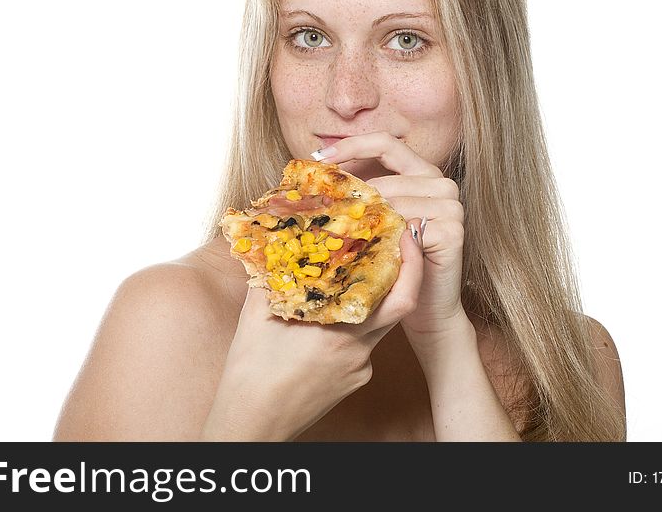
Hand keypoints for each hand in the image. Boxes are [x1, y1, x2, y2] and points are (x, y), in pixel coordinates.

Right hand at [202, 228, 422, 440]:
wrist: (252, 424)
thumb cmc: (250, 373)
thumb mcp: (257, 314)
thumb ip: (274, 276)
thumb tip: (277, 244)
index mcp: (341, 331)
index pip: (399, 296)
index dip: (411, 264)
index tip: (406, 237)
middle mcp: (358, 352)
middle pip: (395, 307)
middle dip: (396, 274)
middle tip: (388, 246)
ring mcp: (359, 370)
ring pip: (374, 326)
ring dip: (367, 301)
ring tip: (345, 280)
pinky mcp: (354, 383)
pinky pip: (360, 346)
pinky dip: (350, 327)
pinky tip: (327, 321)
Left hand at [315, 131, 467, 343]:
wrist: (425, 304)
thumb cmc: (395, 259)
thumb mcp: (376, 216)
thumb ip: (362, 189)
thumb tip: (315, 165)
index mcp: (423, 170)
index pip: (384, 143)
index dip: (350, 145)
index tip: (316, 158)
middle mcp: (441, 182)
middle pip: (385, 179)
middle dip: (349, 195)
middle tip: (317, 209)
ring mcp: (451, 206)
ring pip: (393, 203)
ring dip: (364, 221)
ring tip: (336, 236)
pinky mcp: (453, 232)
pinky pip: (407, 229)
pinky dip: (384, 239)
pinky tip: (368, 252)